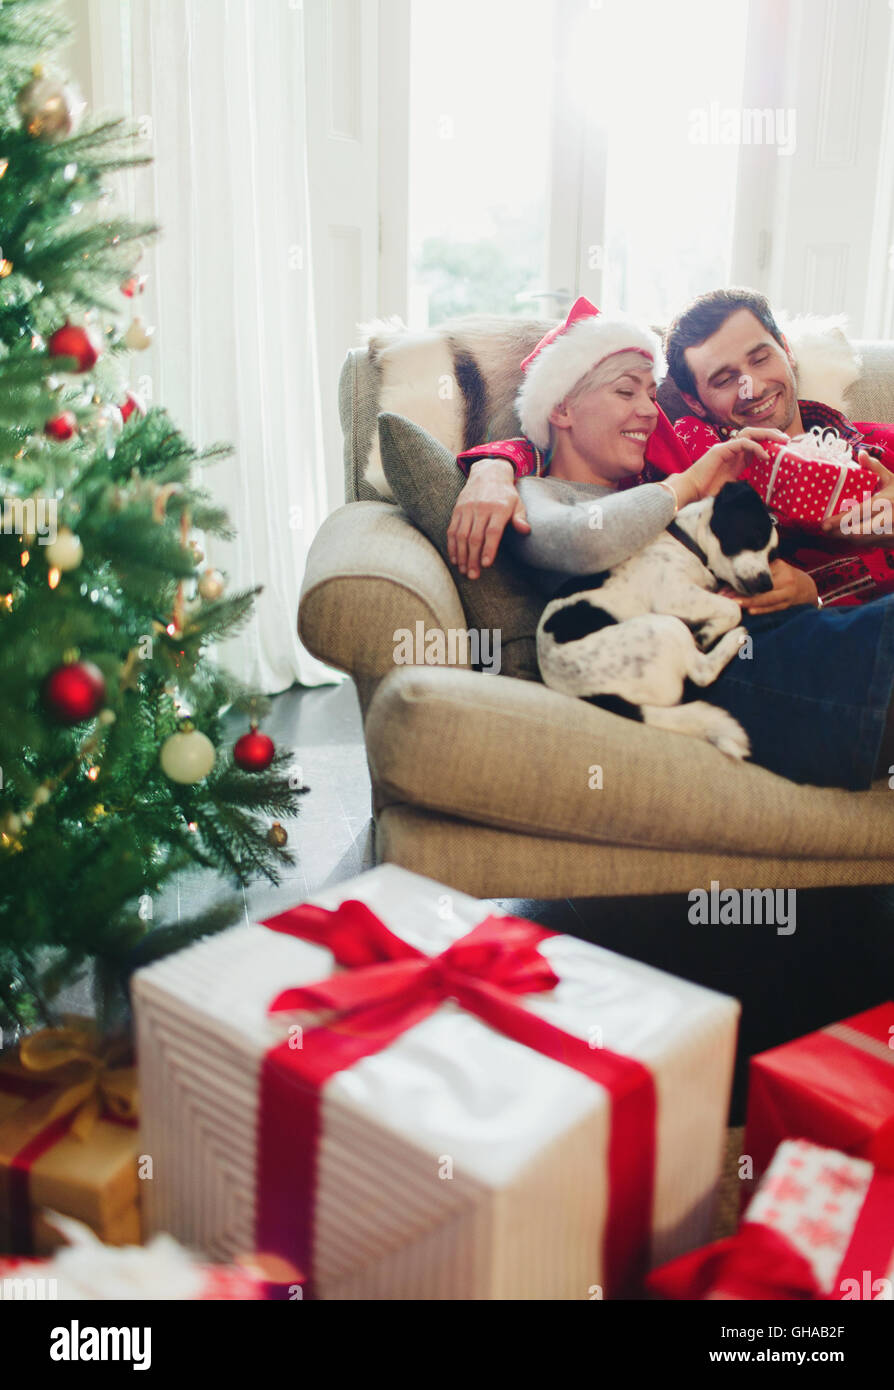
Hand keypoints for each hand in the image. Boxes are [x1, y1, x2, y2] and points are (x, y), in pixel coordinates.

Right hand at [446, 458, 530, 578]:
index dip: (488, 549)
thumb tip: (525, 530)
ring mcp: (467, 509)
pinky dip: (452, 545)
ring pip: (461, 535)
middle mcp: (481, 508)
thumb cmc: (506, 494)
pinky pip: (452, 530)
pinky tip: (455, 559)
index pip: (492, 531)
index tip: (486, 565)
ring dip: (461, 555)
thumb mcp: (517, 503)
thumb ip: (520, 518)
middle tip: (473, 576)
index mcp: (499, 508)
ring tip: (463, 571)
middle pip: (475, 537)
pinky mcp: (457, 510)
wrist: (488, 472)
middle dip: (473, 558)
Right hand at [664, 431, 786, 508]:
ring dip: (766, 434)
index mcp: (737, 458)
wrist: (690, 492)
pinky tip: (764, 456)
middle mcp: (732, 449)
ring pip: (750, 433)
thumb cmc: (707, 492)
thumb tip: (761, 492)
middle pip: (754, 433)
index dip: (770, 443)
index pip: (756, 443)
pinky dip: (755, 447)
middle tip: (787, 439)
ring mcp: (726, 448)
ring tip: (780, 441)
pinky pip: (742, 442)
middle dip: (772, 434)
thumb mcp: (734, 488)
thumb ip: (746, 484)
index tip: (784, 448)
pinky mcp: (721, 450)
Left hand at [718, 559, 818, 613]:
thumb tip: (733, 572)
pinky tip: (749, 611)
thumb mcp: (775, 566)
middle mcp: (785, 580)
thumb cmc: (784, 575)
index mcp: (780, 567)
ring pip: (766, 599)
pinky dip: (761, 610)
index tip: (725, 586)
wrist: (806, 588)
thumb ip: (760, 568)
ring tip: (733, 604)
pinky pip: (773, 608)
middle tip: (725, 597)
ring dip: (748, 603)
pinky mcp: (788, 605)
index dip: (741, 580)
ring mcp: (788, 594)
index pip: (758, 574)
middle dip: (741, 593)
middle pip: (761, 587)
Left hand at [822, 450, 893, 541]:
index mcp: (888, 501)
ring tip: (833, 532)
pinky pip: (870, 545)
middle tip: (825, 529)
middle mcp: (890, 519)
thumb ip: (875, 467)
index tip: (825, 523)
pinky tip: (849, 535)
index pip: (860, 513)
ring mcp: (892, 533)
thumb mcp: (891, 479)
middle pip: (858, 533)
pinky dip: (858, 541)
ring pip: (862, 541)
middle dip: (838, 533)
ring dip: (846, 538)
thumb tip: (860, 454)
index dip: (840, 520)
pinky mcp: (892, 543)